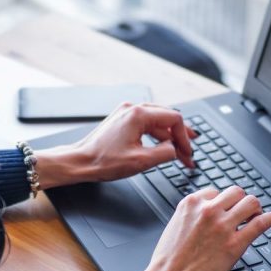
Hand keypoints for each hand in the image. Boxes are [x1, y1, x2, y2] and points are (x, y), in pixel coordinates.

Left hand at [34, 103, 196, 188]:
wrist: (80, 161)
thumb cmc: (103, 161)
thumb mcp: (141, 162)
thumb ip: (165, 154)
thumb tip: (176, 150)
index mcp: (138, 114)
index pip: (174, 119)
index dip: (185, 137)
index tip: (188, 153)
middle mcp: (133, 109)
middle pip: (167, 118)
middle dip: (180, 136)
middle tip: (190, 152)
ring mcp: (126, 113)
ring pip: (157, 121)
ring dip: (169, 137)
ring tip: (178, 152)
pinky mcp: (122, 120)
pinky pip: (146, 124)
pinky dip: (156, 136)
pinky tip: (161, 147)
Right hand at [127, 186, 270, 270]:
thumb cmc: (168, 261)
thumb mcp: (175, 226)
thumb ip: (192, 216)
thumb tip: (205, 216)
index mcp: (190, 204)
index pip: (215, 192)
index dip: (223, 202)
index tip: (227, 209)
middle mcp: (207, 210)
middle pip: (236, 192)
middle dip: (240, 201)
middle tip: (244, 211)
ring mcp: (222, 226)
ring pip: (251, 202)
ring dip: (255, 209)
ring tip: (255, 216)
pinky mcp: (235, 244)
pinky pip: (260, 223)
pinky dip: (268, 219)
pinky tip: (270, 220)